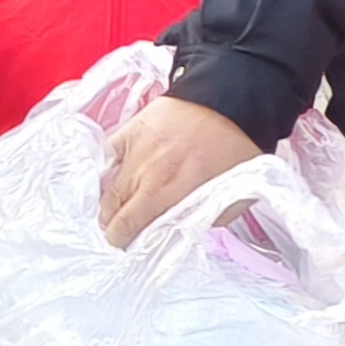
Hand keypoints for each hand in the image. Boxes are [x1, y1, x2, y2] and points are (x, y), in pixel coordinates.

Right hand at [99, 97, 260, 248]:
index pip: (131, 227)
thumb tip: (177, 231)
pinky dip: (109, 171)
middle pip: (112, 211)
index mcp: (173, 193)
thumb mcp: (233, 197)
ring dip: (110, 204)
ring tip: (118, 210)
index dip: (125, 242)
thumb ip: (201, 218)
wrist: (232, 99)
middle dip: (113, 228)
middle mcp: (148, 174)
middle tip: (119, 233)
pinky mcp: (131, 131)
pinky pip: (108, 158)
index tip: (129, 246)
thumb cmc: (238, 150)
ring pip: (107, 188)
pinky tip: (117, 179)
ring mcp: (135, 151)